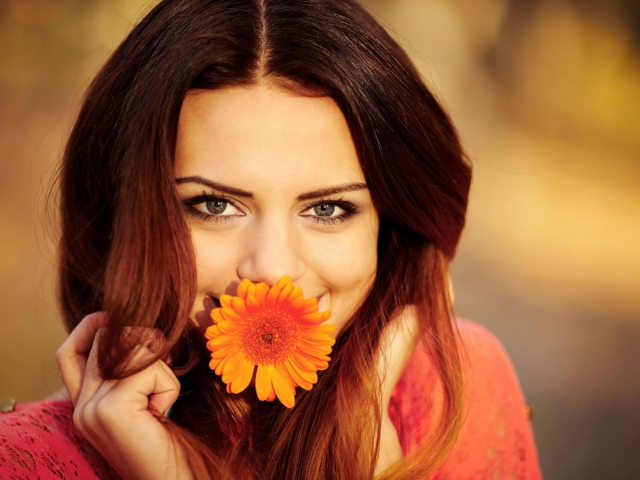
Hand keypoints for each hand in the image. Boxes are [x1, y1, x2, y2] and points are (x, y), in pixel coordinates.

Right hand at [56, 312, 189, 479]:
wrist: (171, 479)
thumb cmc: (166, 440)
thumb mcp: (141, 400)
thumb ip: (129, 372)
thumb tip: (141, 330)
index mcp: (82, 404)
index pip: (68, 352)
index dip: (91, 328)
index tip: (118, 321)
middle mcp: (80, 406)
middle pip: (105, 340)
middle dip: (145, 343)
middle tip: (164, 367)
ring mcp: (91, 408)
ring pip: (131, 348)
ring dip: (161, 369)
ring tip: (160, 401)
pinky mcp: (111, 409)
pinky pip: (148, 369)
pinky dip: (168, 385)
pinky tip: (162, 413)